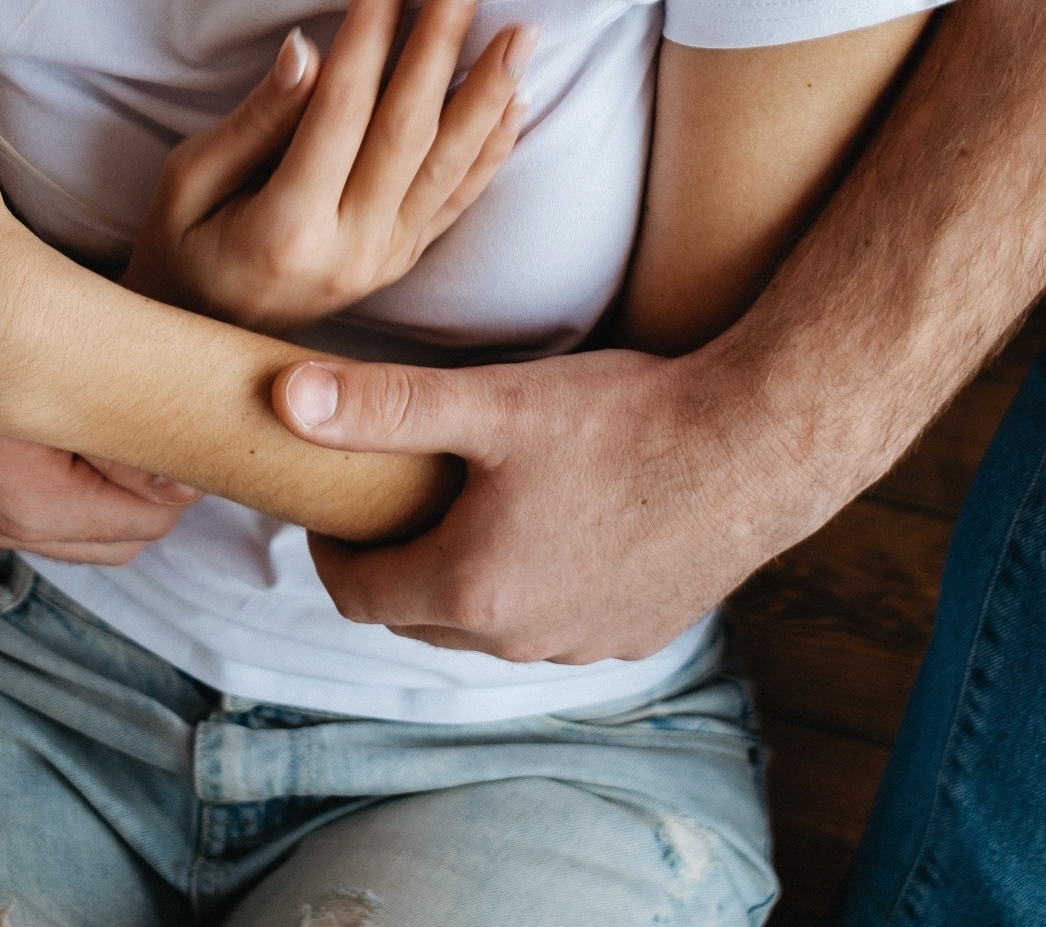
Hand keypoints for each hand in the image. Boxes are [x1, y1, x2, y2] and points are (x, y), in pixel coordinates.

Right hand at [0, 323, 199, 564]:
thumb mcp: (47, 351)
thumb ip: (123, 406)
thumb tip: (187, 460)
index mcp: (27, 503)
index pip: (157, 516)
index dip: (186, 461)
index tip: (194, 407)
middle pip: (130, 534)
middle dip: (158, 481)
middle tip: (165, 405)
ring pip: (90, 526)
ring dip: (117, 480)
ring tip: (120, 406)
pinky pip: (47, 509)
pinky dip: (76, 478)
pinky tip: (71, 409)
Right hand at [122, 0, 533, 333]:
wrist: (197, 342)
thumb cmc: (177, 251)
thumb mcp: (188, 181)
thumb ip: (254, 120)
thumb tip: (308, 49)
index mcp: (288, 228)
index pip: (344, 107)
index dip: (373, 27)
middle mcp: (351, 250)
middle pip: (411, 127)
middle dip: (445, 38)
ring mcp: (384, 262)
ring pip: (451, 165)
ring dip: (490, 90)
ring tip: (523, 28)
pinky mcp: (401, 264)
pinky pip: (457, 201)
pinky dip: (492, 149)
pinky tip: (517, 99)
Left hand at [266, 344, 834, 662]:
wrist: (760, 446)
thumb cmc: (627, 421)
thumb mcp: (492, 402)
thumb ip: (383, 407)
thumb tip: (285, 402)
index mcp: (469, 588)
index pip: (357, 596)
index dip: (331, 551)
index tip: (333, 506)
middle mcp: (520, 637)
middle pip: (419, 614)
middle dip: (397, 561)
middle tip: (397, 496)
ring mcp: (583, 644)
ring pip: (491, 622)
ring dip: (468, 577)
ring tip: (478, 502)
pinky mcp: (637, 632)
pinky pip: (558, 621)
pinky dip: (538, 584)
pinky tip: (561, 521)